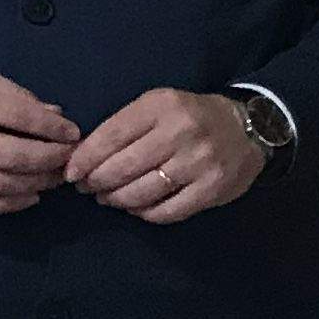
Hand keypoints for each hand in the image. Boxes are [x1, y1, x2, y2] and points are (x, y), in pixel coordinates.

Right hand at [0, 67, 80, 215]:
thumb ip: (15, 94)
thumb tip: (55, 115)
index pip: (18, 117)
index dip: (52, 128)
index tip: (72, 133)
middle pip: (13, 156)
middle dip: (49, 160)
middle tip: (69, 159)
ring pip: (0, 184)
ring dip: (36, 185)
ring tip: (54, 179)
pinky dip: (10, 205)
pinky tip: (30, 197)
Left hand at [66, 89, 267, 222]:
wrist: (248, 128)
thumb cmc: (190, 116)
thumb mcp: (158, 106)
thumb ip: (124, 127)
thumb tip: (83, 157)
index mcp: (160, 106)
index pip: (111, 136)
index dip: (85, 158)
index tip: (70, 172)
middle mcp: (180, 133)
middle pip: (123, 167)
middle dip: (96, 181)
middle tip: (86, 188)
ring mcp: (198, 163)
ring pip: (142, 192)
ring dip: (116, 199)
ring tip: (107, 198)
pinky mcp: (212, 190)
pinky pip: (167, 211)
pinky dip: (145, 213)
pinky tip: (136, 208)